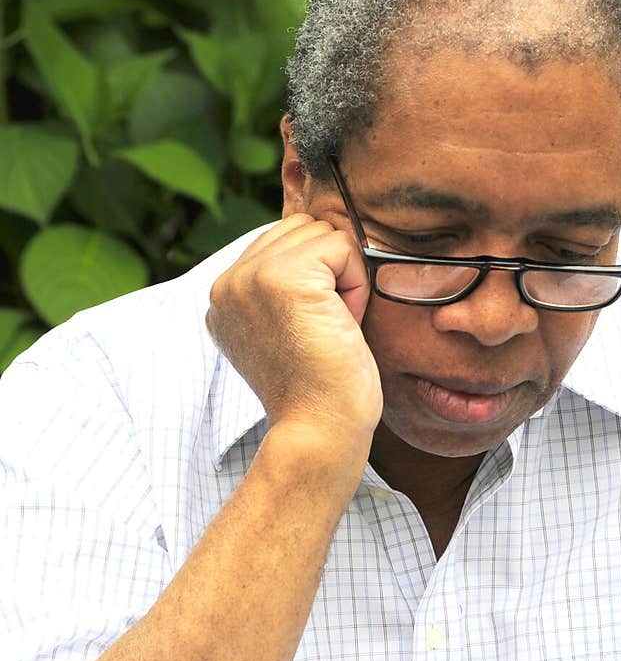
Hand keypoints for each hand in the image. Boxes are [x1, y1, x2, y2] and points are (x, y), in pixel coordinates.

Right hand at [205, 215, 382, 439]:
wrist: (320, 431)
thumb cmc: (321, 390)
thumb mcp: (291, 327)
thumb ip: (287, 283)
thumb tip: (318, 229)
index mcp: (225, 296)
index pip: (282, 242)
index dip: (315, 280)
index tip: (311, 331)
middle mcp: (227, 283)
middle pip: (302, 229)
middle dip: (330, 273)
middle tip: (325, 329)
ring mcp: (250, 277)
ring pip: (322, 234)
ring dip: (343, 279)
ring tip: (330, 327)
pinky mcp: (284, 278)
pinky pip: (343, 246)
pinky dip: (356, 284)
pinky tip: (342, 324)